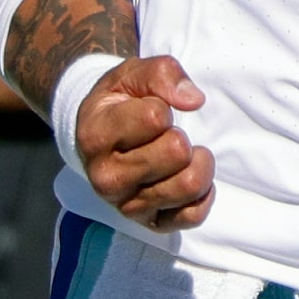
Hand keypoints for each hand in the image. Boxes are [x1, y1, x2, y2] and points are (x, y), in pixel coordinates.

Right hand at [76, 56, 215, 231]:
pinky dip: (202, 194)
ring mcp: (127, 206)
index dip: (161, 106)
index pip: (155, 117)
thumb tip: (194, 101)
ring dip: (197, 162)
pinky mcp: (150, 224)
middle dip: (179, 135)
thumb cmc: (120, 103)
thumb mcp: (131, 75)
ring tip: (182, 154)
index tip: (147, 110)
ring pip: (190, 185)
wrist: (102, 137)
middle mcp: (106, 178)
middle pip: (176, 152)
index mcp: (95, 136)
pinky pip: (194, 215)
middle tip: (166, 134)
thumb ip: (162, 74)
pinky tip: (187, 175)